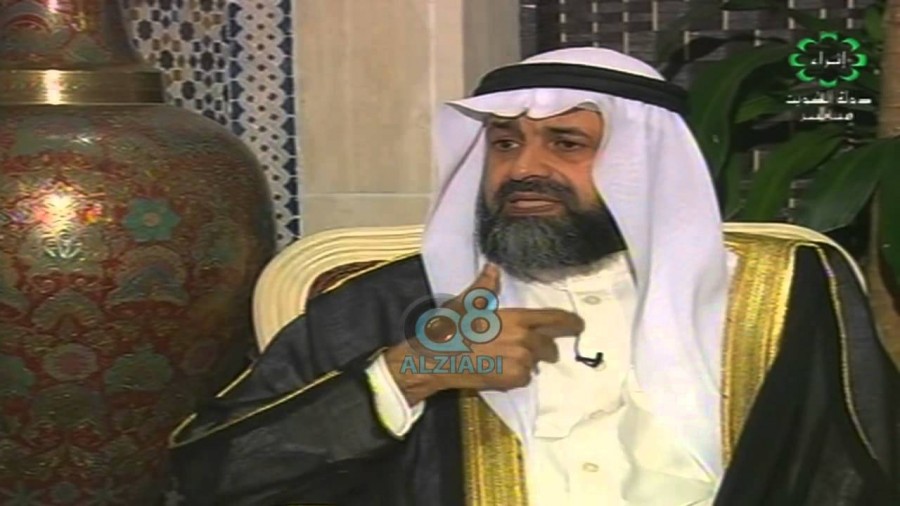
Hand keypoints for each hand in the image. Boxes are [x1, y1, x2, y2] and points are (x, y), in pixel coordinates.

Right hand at [384, 263, 583, 404]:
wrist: (434, 361)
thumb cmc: (448, 330)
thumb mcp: (465, 304)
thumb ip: (484, 288)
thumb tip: (494, 268)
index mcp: (515, 319)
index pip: (553, 319)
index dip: (570, 323)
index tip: (579, 326)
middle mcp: (524, 341)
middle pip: (549, 345)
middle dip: (545, 346)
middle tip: (529, 346)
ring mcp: (520, 363)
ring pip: (535, 362)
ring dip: (527, 360)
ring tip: (505, 357)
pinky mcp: (513, 381)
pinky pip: (525, 377)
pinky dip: (517, 374)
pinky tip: (498, 369)